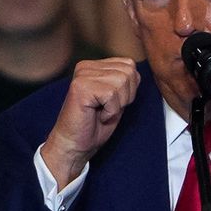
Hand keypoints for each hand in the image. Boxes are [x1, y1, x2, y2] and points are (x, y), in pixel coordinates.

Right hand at [41, 58, 139, 188]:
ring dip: (118, 104)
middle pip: (129, 72)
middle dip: (126, 96)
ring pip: (122, 81)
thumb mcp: (117, 99)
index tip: (112, 103)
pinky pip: (111, 94)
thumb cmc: (95, 126)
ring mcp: (82, 75)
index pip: (129, 64)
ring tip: (102, 112)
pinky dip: (111, 111)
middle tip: (108, 109)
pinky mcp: (80, 87)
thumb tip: (136, 70)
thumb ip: (125, 81)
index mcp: (95, 66)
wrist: (74, 145)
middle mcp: (86, 66)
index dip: (130, 89)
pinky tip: (97, 116)